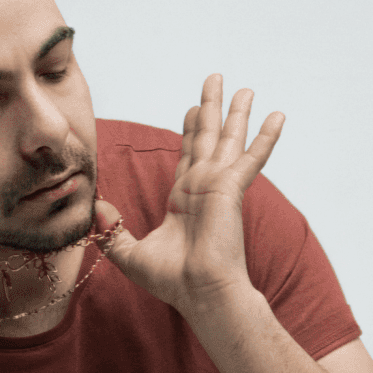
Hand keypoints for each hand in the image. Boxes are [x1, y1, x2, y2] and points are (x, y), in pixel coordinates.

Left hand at [96, 75, 282, 317]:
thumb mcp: (130, 254)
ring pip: (228, 139)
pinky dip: (265, 136)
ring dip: (237, 113)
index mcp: (184, 200)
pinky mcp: (231, 188)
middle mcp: (203, 188)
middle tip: (215, 79)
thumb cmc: (173, 282)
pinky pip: (251, 156)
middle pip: (207, 138)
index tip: (192, 108)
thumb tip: (94, 209)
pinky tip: (278, 114)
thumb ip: (112, 230)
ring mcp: (219, 186)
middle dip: (211, 108)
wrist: (200, 293)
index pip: (187, 156)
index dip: (190, 131)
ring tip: (246, 89)